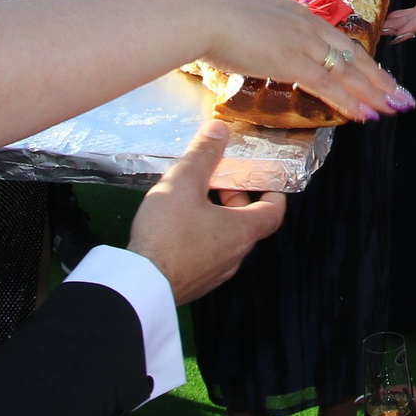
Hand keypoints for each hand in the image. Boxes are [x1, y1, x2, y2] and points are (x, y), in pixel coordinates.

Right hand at [125, 121, 287, 302]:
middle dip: (235, 197)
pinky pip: (206, 254)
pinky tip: (175, 227)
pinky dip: (200, 236)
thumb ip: (203, 154)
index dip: (273, 192)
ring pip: (225, 239)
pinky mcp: (194, 283)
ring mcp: (214, 273)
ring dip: (215, 217)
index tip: (264, 178)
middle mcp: (234, 256)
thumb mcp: (183, 183)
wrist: (141, 286)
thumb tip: (219, 130)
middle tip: (216, 180)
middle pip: (247, 222)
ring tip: (191, 199)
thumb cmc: (166, 236)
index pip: (274, 212)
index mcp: (242, 231)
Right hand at [194, 0, 407, 121]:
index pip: (339, 40)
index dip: (361, 60)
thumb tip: (263, 31)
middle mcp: (307, 25)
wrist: (200, 14)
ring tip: (394, 108)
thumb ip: (264, 23)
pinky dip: (350, 101)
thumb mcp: (249, 10)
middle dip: (381, 79)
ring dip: (375, 93)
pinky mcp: (291, 62)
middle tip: (401, 96)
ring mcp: (302, 43)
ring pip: (348, 72)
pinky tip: (366, 115)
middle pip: (354, 55)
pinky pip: (328, 86)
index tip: (378, 74)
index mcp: (298, 13)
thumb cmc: (212, 13)